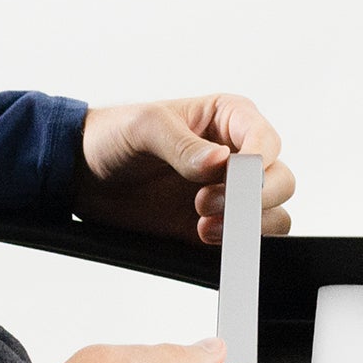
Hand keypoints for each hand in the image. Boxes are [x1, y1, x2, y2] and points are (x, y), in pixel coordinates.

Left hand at [75, 93, 295, 245]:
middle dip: (251, 197)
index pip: (266, 139)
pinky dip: (236, 244)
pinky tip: (201, 235)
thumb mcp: (144, 127)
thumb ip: (183, 144)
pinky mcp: (219, 225)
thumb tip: (220, 160)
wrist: (82, 176)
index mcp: (228, 118)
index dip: (259, 160)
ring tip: (201, 223)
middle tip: (206, 202)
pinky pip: (250, 239)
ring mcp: (229, 193)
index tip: (235, 176)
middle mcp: (236, 155)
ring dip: (245, 224)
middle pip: (280, 180)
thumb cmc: (114, 136)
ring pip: (273, 212)